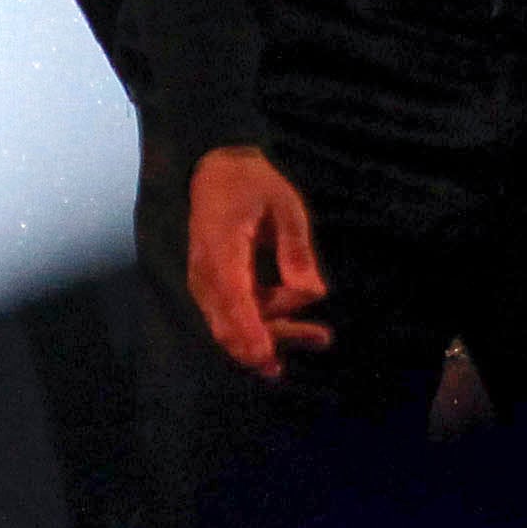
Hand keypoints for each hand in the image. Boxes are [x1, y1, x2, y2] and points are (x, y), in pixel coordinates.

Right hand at [183, 145, 331, 380]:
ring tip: (321, 337)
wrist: (216, 170)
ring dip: (274, 335)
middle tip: (320, 338)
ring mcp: (206, 284)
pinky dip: (263, 325)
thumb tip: (313, 293)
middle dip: (272, 341)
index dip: (248, 331)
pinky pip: (235, 317)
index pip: (232, 298)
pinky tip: (297, 328)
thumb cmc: (252, 184)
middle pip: (231, 324)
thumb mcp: (285, 205)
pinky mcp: (213, 289)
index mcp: (221, 249)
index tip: (266, 357)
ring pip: (234, 326)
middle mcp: (206, 273)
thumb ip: (296, 249)